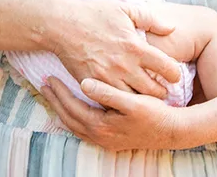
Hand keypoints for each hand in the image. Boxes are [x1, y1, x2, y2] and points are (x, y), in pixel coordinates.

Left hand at [41, 77, 191, 151]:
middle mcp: (100, 135)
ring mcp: (104, 139)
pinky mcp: (110, 138)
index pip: (72, 108)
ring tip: (53, 94)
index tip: (50, 78)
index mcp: (102, 126)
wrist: (172, 131)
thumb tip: (84, 83)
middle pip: (69, 117)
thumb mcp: (134, 102)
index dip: (59, 93)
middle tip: (44, 84)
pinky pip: (83, 127)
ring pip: (74, 124)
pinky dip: (73, 116)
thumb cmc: (154, 114)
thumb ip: (108, 93)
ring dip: (62, 108)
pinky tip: (72, 107)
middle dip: (55, 100)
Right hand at [50, 0, 182, 98]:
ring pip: (135, 101)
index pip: (169, 69)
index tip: (172, 74)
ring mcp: (108, 78)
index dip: (175, 74)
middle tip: (160, 88)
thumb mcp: (124, 9)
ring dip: (142, 100)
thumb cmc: (94, 14)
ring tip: (142, 94)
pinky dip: (120, 102)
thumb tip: (172, 28)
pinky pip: (113, 102)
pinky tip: (123, 96)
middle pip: (155, 92)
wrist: (62, 25)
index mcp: (136, 47)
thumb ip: (151, 19)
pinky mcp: (94, 86)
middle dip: (161, 92)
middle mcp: (125, 66)